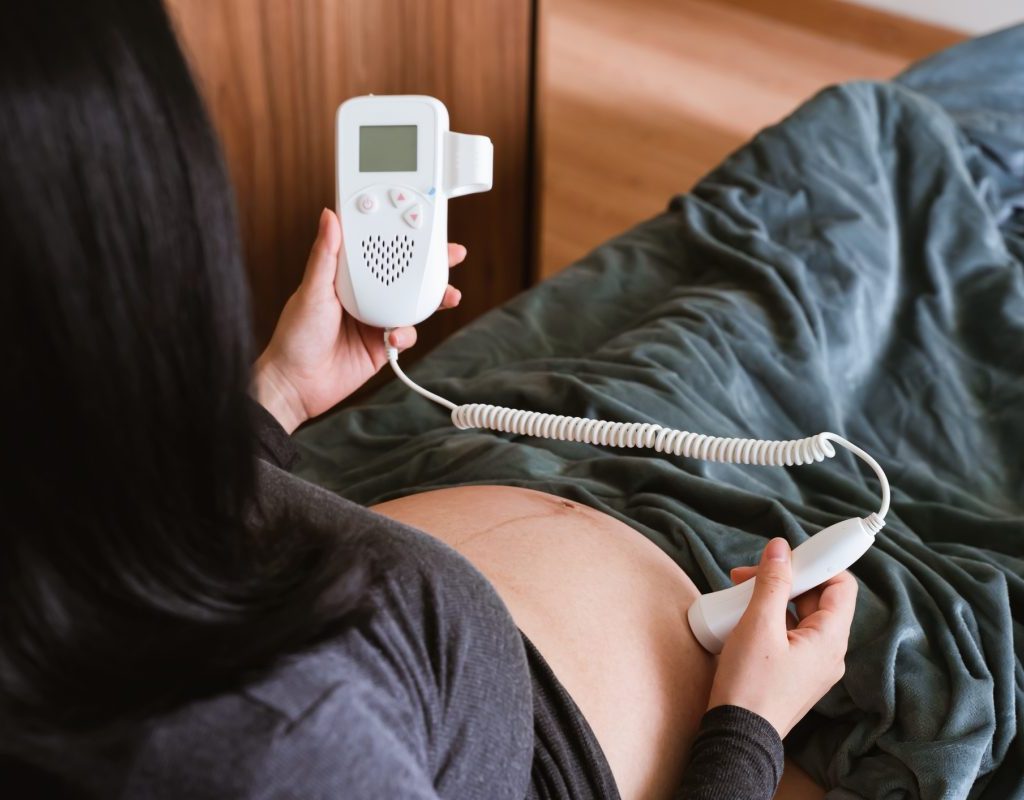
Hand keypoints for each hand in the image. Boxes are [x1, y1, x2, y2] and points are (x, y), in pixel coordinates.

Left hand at [254, 208, 467, 432]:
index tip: (421, 224)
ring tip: (448, 296)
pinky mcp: (382, 346)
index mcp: (347, 277)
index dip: (400, 236)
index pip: (378, 249)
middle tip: (452, 254)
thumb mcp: (311, 290)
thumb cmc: (295, 336)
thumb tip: (328, 216)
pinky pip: (406, 335)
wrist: (296, 384)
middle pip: (404, 275)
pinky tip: (394, 338)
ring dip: (432, 300)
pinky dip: (406, 335)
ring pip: (412, 305)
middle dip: (431, 266)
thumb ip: (325, 255)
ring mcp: (375, 321)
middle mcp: (365, 296)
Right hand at [706, 538, 857, 737]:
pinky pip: (788, 636)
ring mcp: (812, 666)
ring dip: (772, 599)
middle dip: (785, 579)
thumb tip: (780, 549)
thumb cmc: (750, 684)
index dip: (818, 563)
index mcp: (830, 639)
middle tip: (750, 575)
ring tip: (739, 596)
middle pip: (817, 599)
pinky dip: (768, 621)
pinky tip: (742, 619)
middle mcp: (829, 652)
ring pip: (799, 617)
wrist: (737, 738)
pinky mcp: (793, 674)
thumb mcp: (758, 625)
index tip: (788, 554)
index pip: (841, 585)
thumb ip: (772, 582)